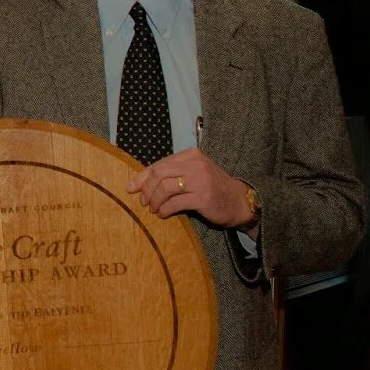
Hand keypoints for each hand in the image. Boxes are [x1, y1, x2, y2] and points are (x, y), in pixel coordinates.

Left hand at [126, 147, 255, 230]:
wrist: (239, 201)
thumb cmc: (211, 188)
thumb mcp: (192, 175)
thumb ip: (169, 175)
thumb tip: (136, 184)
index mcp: (191, 155)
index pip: (159, 164)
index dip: (142, 177)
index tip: (131, 188)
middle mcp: (195, 164)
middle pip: (159, 174)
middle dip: (147, 189)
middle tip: (144, 201)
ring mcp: (200, 180)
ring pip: (164, 188)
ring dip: (154, 201)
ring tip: (154, 209)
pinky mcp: (203, 197)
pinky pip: (175, 203)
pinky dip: (165, 210)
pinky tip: (163, 214)